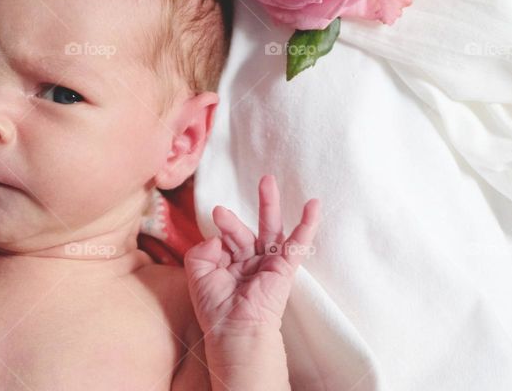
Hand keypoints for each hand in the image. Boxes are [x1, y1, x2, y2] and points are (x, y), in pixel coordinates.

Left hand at [184, 174, 319, 336]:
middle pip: (248, 230)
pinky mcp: (284, 269)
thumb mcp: (197, 273)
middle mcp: (250, 262)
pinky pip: (297, 244)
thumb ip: (202, 249)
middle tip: (252, 187)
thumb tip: (216, 236)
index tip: (214, 226)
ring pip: (270, 230)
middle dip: (246, 210)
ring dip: (270, 205)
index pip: (226, 239)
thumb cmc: (215, 308)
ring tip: (268, 181)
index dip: (220, 232)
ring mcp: (268, 264)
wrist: (234, 330)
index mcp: (230, 265)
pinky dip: (306, 225)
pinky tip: (314, 206)